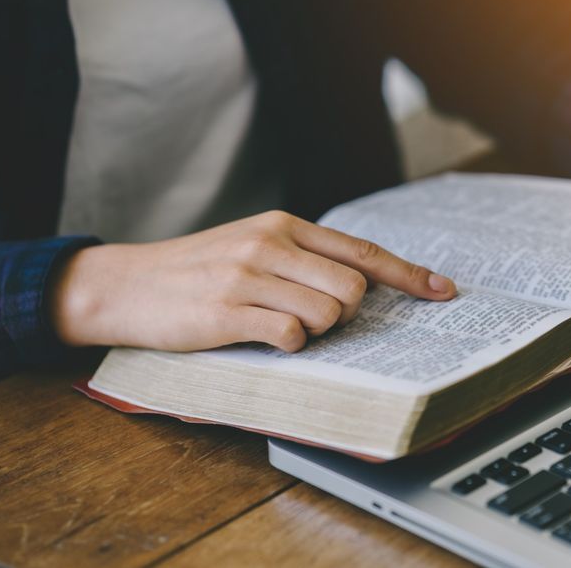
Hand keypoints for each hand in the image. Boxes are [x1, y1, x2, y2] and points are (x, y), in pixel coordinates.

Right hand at [49, 211, 456, 352]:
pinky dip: (287, 344)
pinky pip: (291, 336)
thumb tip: (363, 284)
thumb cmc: (199, 271)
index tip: (442, 291)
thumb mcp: (253, 246)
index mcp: (284, 225)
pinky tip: (260, 336)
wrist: (127, 285)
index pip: (361, 250)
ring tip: (277, 324)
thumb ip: (305, 258)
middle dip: (345, 314)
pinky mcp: (227, 311)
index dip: (407, 274)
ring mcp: (248, 276)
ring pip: (328, 313)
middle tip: (309, 316)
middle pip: (353, 289)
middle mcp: (271, 243)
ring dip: (314, 330)